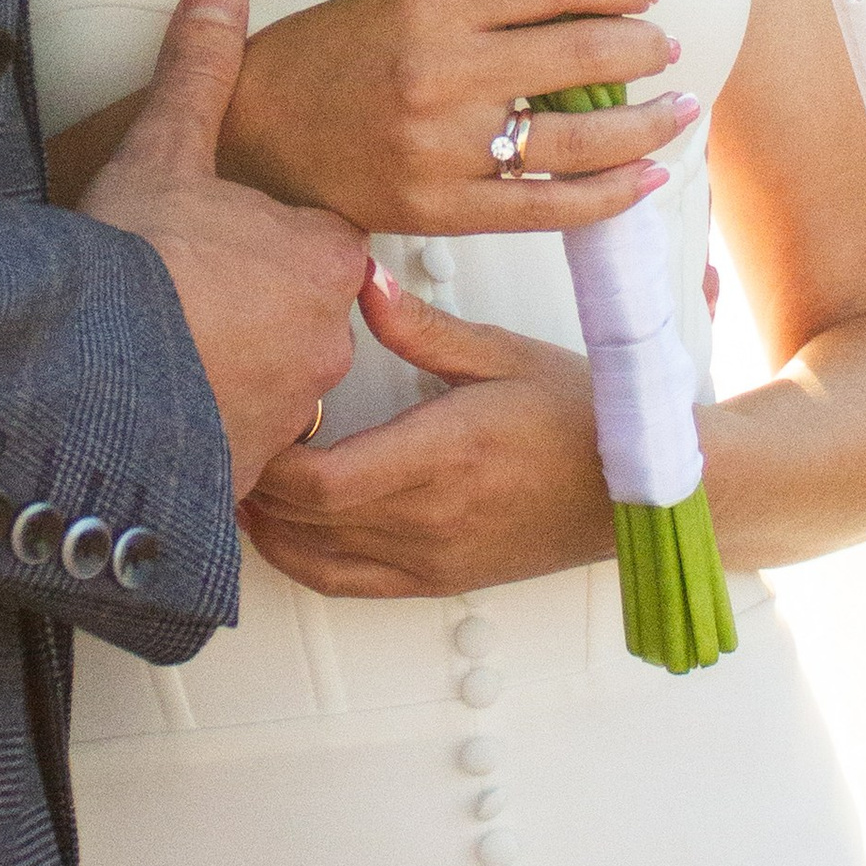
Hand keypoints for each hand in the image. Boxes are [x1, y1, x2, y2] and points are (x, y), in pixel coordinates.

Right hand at [80, 0, 368, 500]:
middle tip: (178, 293)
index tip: (211, 240)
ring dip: (226, 370)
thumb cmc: (136, 259)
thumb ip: (201, 68)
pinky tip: (150, 408)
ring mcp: (291, 412)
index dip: (259, 238)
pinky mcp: (249, 470)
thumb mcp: (166, 145)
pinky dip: (200, 429)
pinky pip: (234, 442)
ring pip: (269, 381)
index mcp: (323, 255)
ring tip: (158, 350)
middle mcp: (327, 340)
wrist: (88, 371)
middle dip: (249, 309)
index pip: (315, 242)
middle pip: (298, 315)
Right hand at [219, 0, 696, 237]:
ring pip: (580, 138)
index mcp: (427, 7)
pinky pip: (549, 209)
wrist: (250, 141)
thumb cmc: (320, 60)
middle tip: (663, 46)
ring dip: (648, 122)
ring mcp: (446, 149)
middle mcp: (443, 75)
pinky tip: (645, 176)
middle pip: (582, 54)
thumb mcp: (389, 0)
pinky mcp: (443, 212)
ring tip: (679, 109)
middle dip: (642, 47)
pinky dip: (610, 194)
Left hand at [240, 267, 616, 597]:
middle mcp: (431, 518)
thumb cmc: (579, 417)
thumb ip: (421, 325)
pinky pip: (345, 584)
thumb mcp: (501, 353)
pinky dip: (299, 559)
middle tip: (230, 432)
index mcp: (445, 454)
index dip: (271, 459)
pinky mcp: (436, 580)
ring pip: (314, 558)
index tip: (254, 410)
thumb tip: (361, 281)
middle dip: (253, 482)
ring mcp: (431, 558)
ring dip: (267, 524)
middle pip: (306, 521)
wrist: (636, 493)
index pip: (324, 481)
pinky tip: (280, 525)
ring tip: (240, 475)